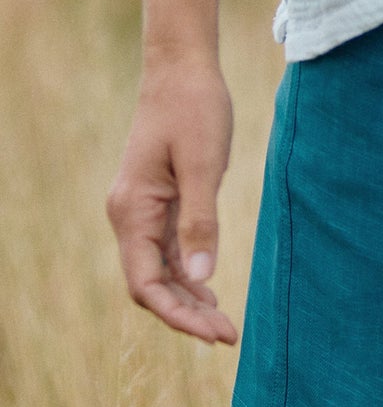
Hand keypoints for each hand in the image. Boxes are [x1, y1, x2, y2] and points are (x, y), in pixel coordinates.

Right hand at [105, 53, 237, 343]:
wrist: (182, 70)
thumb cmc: (194, 110)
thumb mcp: (202, 166)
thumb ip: (201, 222)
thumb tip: (200, 280)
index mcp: (132, 211)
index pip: (146, 284)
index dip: (178, 315)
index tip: (215, 334)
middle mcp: (129, 216)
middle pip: (151, 285)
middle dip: (186, 315)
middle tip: (230, 336)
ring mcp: (142, 211)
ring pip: (160, 273)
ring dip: (189, 301)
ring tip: (225, 325)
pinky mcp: (159, 204)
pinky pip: (167, 253)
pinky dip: (188, 278)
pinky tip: (210, 295)